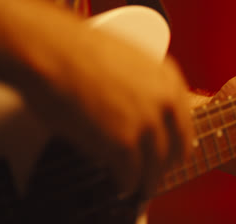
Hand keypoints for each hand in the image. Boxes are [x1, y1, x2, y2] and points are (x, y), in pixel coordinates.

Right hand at [22, 26, 194, 196]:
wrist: (51, 50)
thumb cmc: (76, 49)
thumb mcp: (127, 59)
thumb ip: (143, 85)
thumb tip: (138, 107)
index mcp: (167, 77)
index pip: (184, 122)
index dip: (177, 143)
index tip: (172, 153)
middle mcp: (164, 101)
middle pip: (173, 147)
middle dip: (164, 164)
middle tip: (155, 173)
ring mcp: (146, 123)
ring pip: (154, 165)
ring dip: (147, 179)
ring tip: (140, 186)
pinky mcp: (123, 144)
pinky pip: (131, 174)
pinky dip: (126, 184)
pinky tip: (122, 185)